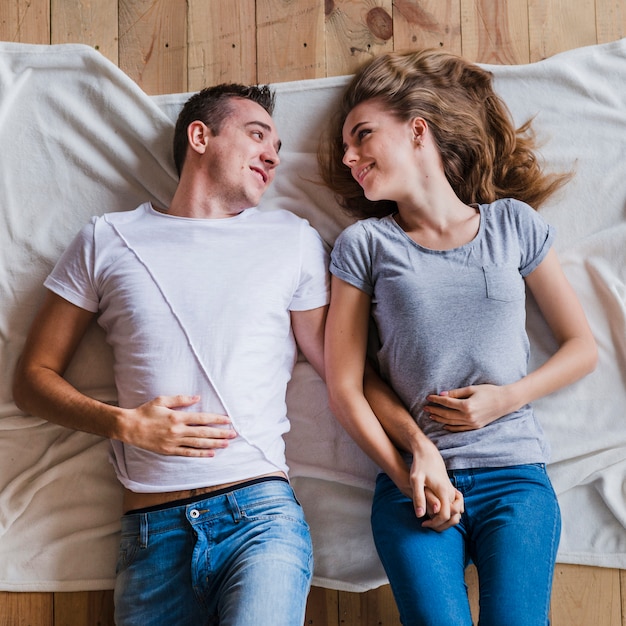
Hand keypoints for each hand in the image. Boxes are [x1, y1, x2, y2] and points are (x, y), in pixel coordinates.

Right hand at [121, 395, 236, 455]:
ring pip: (198, 444)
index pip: (202, 418)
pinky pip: (188, 453)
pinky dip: (200, 454)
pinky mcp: (169, 451)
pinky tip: (211, 454)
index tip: (228, 420)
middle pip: (203, 432)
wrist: (129, 428)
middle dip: (220, 434)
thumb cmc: (145, 411)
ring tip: (226, 444)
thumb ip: (181, 399)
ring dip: (214, 444)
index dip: (216, 420)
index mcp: (177, 417)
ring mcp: (173, 442)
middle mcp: (177, 431)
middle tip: (233, 434)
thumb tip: (197, 398)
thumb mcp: (162, 400)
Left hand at [407, 437, 463, 531]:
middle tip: (426, 524)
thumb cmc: (419, 466)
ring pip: (457, 514)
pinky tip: (435, 512)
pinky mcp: (452, 491)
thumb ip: (418, 497)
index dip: (435, 523)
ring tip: (431, 520)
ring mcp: (453, 492)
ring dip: (446, 521)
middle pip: (454, 517)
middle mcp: (452, 493)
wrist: (428, 453)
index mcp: (444, 492)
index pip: (445, 516)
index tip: (423, 523)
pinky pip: (456, 507)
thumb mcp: (415, 480)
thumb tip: (420, 516)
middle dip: (441, 525)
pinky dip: (450, 514)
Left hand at [424, 384, 513, 431]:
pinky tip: (444, 425)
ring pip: (451, 422)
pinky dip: (450, 427)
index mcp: (467, 406)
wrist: (505, 401)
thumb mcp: (472, 389)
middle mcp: (469, 416)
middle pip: (446, 414)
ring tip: (431, 416)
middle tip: (425, 408)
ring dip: (440, 419)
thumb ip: (456, 393)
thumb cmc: (489, 391)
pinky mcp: (475, 427)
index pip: (447, 403)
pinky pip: (460, 429)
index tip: (428, 397)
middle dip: (434, 411)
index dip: (436, 400)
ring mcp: (472, 423)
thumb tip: (442, 394)